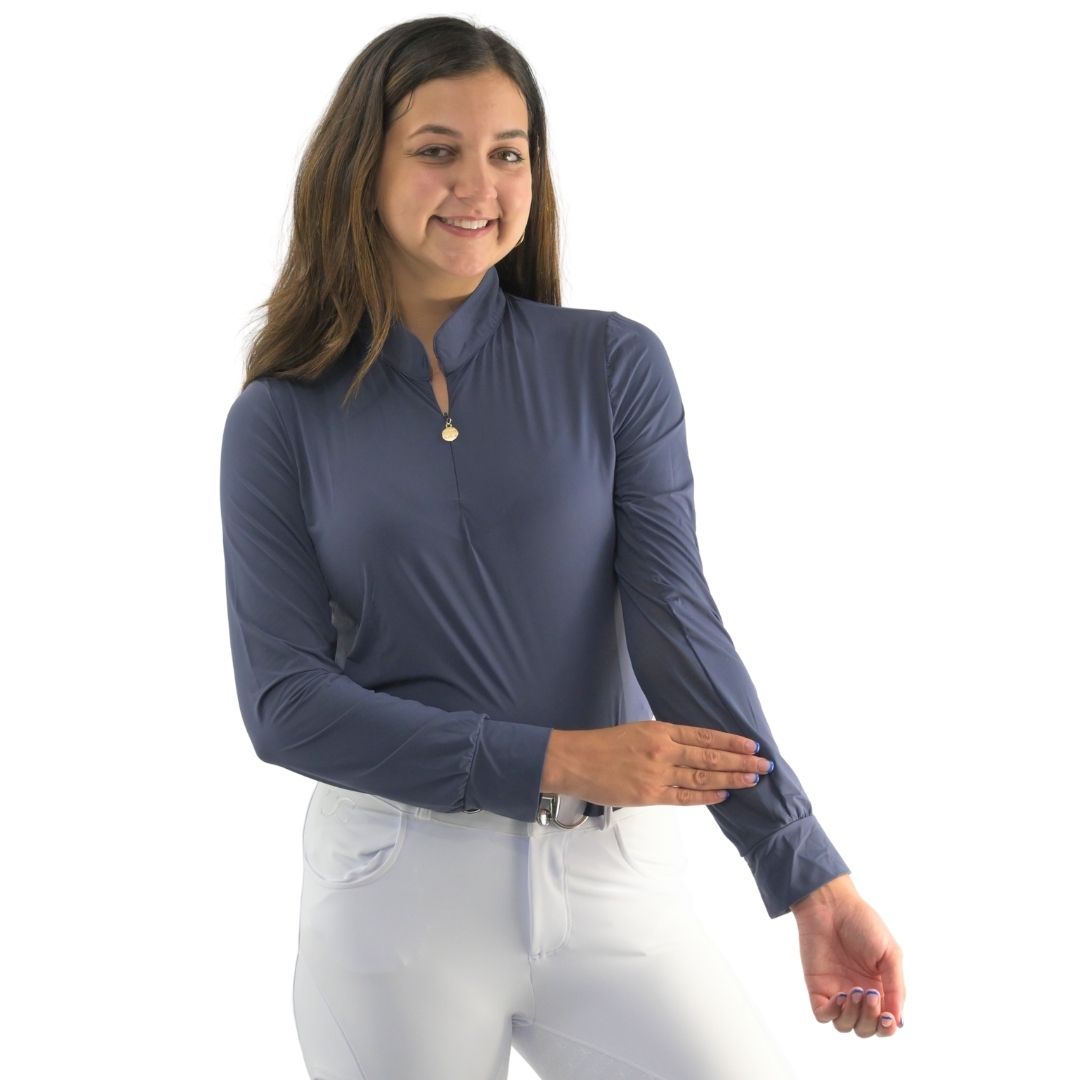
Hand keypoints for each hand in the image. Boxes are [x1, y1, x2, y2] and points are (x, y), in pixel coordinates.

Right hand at [540, 718, 773, 806]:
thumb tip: (694, 746)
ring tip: (752, 779)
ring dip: (731, 778)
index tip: (752, 744)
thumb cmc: (603, 745)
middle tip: (764, 764)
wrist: (574, 761)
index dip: (731, 740)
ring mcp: (657, 774)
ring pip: (702, 776)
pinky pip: (684, 796)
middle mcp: (662, 750)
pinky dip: (706, 795)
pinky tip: (724, 795)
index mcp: (660, 730)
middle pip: (710, 755)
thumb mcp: (637, 730)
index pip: (705, 735)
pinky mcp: (649, 794)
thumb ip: (665, 738)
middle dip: (740, 760)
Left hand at [790, 875, 904, 1036]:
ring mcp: (836, 991)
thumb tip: (898, 1021)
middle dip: (871, 1020)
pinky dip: (832, 1013)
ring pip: (845, 1026)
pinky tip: (839, 996)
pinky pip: (823, 1015)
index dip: (888, 1028)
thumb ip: (896, 987)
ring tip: (854, 991)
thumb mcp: (890, 954)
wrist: (831, 905)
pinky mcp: (817, 987)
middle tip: (870, 994)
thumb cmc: (863, 923)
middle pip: (866, 1029)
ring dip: (853, 1016)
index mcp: (879, 988)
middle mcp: (858, 994)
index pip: (885, 1024)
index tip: (888, 1017)